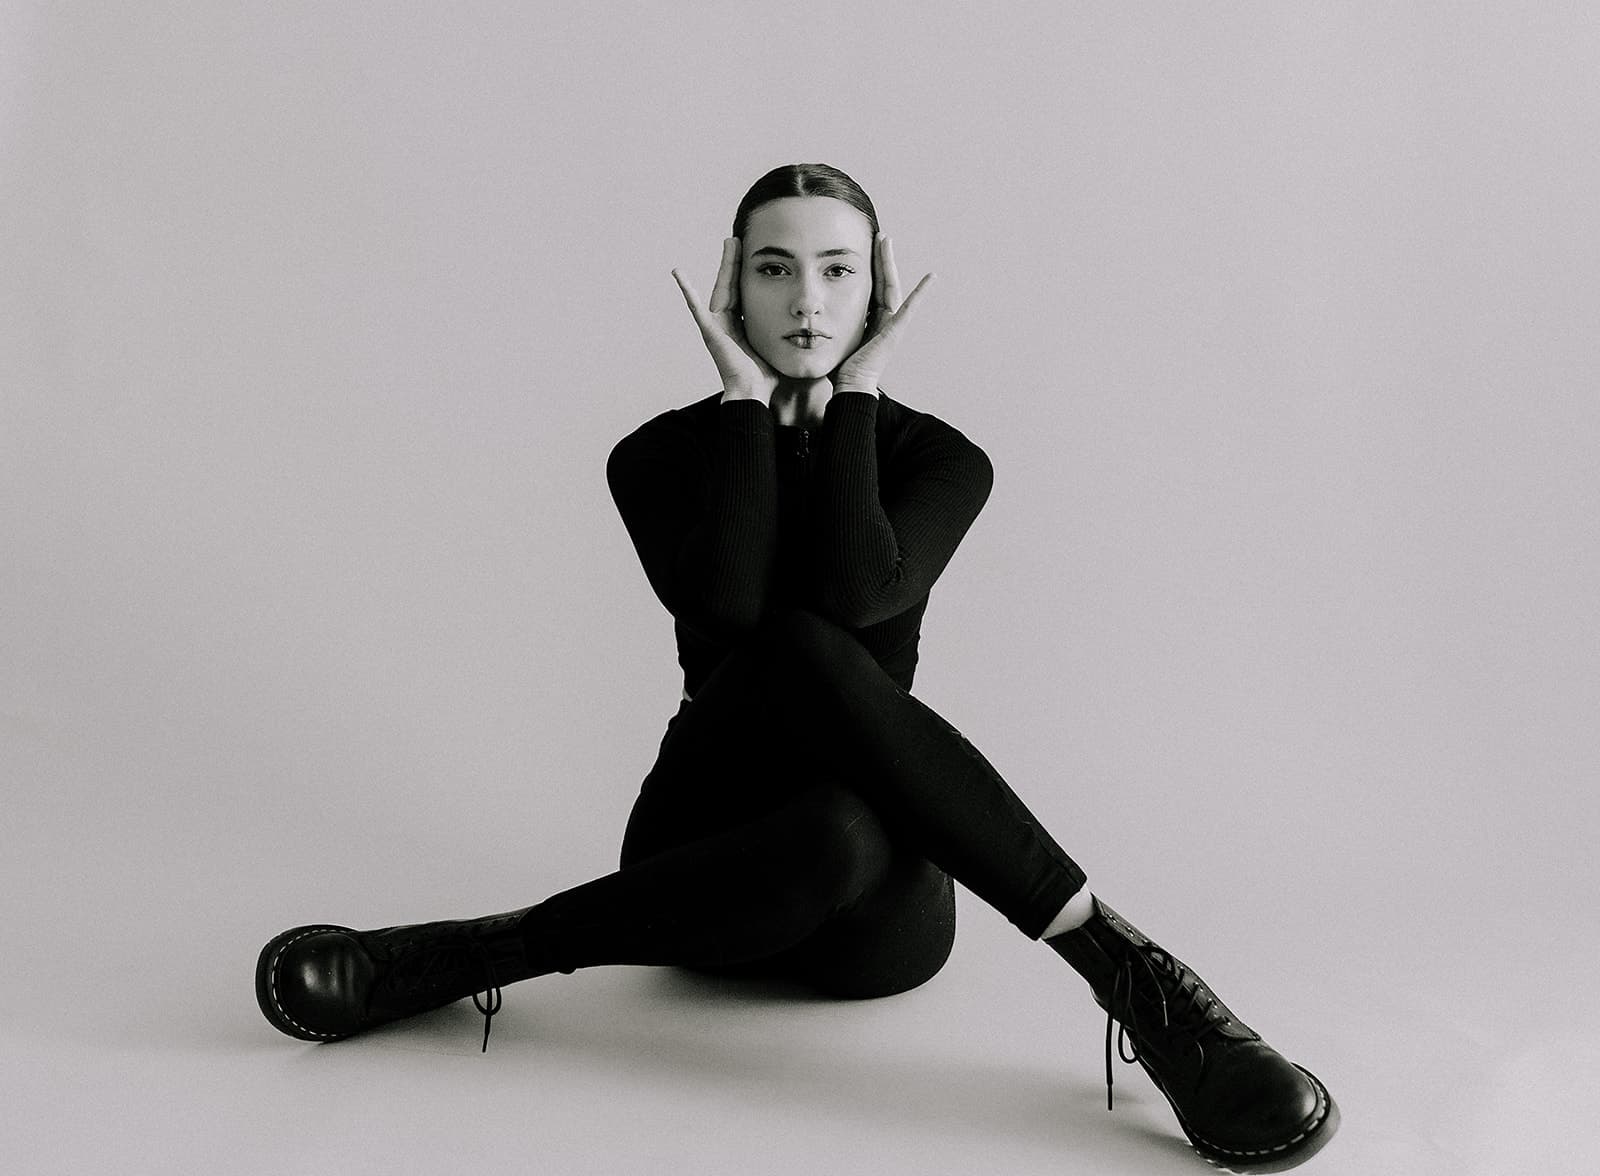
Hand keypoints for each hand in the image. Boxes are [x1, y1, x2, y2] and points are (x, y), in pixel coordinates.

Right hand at [672, 238, 777, 401]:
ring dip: (724, 265)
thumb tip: (806, 321)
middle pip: (731, 285)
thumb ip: (783, 331)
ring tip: (728, 243)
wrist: (754, 393)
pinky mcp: (710, 331)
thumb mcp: (777, 344)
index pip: (744, 292)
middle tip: (737, 239)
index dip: (746, 272)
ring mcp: (716, 326)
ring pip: (720, 288)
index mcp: (741, 326)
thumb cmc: (767, 376)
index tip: (751, 253)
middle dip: (734, 262)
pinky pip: (696, 308)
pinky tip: (678, 273)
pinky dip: (686, 291)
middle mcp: (726, 323)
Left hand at [833, 233, 934, 395]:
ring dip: (890, 263)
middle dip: (881, 257)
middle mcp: (884, 319)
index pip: (872, 286)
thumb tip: (811, 308)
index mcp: (870, 319)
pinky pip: (909, 308)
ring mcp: (891, 324)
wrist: (849, 386)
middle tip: (879, 235)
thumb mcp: (833, 335)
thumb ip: (829, 320)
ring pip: (892, 286)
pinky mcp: (895, 331)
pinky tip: (930, 278)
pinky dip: (920, 293)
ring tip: (886, 241)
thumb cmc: (839, 367)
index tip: (866, 245)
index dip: (870, 265)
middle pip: (884, 281)